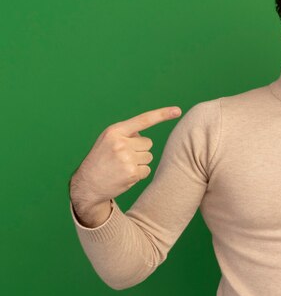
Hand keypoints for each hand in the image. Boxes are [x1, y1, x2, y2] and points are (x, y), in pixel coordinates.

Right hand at [70, 106, 181, 223]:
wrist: (87, 185)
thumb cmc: (100, 160)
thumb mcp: (107, 140)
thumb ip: (126, 134)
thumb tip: (145, 135)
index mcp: (115, 131)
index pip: (143, 119)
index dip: (162, 114)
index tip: (178, 111)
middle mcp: (121, 143)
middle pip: (148, 143)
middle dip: (139, 150)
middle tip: (122, 158)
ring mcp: (127, 158)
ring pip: (149, 157)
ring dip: (139, 163)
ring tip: (121, 167)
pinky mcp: (132, 173)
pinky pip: (146, 170)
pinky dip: (139, 174)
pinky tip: (124, 176)